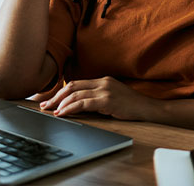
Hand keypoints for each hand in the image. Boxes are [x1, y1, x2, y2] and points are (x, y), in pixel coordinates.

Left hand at [38, 76, 152, 119]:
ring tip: (51, 111)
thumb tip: (77, 105)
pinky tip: (63, 113)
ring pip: (76, 94)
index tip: (51, 100)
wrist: (148, 109)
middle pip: (72, 87)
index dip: (61, 91)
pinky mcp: (108, 101)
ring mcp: (105, 90)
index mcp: (102, 80)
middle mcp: (102, 82)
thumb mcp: (112, 97)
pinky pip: (84, 103)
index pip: (76, 83)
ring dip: (61, 103)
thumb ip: (97, 97)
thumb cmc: (131, 106)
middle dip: (56, 97)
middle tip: (44, 105)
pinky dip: (71, 108)